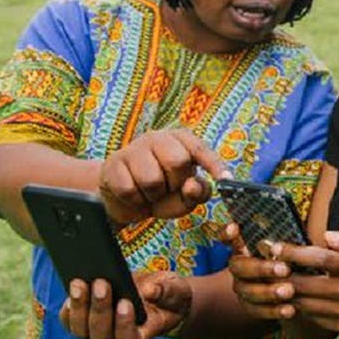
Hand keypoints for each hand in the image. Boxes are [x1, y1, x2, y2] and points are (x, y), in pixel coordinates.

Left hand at [60, 271, 191, 338]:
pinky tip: (72, 289)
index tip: (126, 303)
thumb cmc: (169, 295)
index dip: (124, 326)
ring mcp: (98, 331)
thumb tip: (149, 291)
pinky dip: (68, 307)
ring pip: (80, 329)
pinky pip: (69, 320)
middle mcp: (116, 338)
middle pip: (101, 334)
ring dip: (79, 306)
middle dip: (100, 308)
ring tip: (80, 283)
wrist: (155, 293)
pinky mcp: (84, 319)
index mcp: (142, 335)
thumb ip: (166, 291)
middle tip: (101, 283)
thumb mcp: (176, 289)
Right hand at [99, 128, 225, 225]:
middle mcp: (158, 138)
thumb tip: (193, 186)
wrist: (125, 200)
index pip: (200, 149)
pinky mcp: (113, 164)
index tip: (225, 179)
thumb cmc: (162, 193)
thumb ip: (197, 192)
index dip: (214, 164)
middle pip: (178, 162)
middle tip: (167, 187)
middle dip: (175, 183)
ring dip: (153, 195)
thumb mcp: (185, 196)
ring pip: (152, 179)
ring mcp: (134, 148)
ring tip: (150, 192)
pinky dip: (134, 200)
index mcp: (181, 141)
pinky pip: (129, 190)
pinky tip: (134, 194)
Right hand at [225, 220, 300, 320]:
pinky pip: (258, 311)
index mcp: (247, 249)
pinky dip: (274, 311)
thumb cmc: (295, 263)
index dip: (227, 234)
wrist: (295, 292)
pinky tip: (290, 310)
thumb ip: (292, 245)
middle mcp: (240, 269)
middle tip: (285, 269)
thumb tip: (320, 236)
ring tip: (289, 291)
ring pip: (248, 291)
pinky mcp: (251, 308)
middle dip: (262, 268)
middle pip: (240, 267)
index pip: (230, 239)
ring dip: (269, 291)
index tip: (235, 228)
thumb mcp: (294, 251)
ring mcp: (243, 289)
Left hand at [272, 231, 338, 333]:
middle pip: (307, 284)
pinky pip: (313, 316)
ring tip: (275, 281)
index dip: (295, 253)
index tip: (277, 247)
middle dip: (283, 275)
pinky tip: (294, 296)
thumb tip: (326, 236)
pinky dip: (300, 306)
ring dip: (287, 292)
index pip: (321, 259)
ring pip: (306, 303)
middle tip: (268, 265)